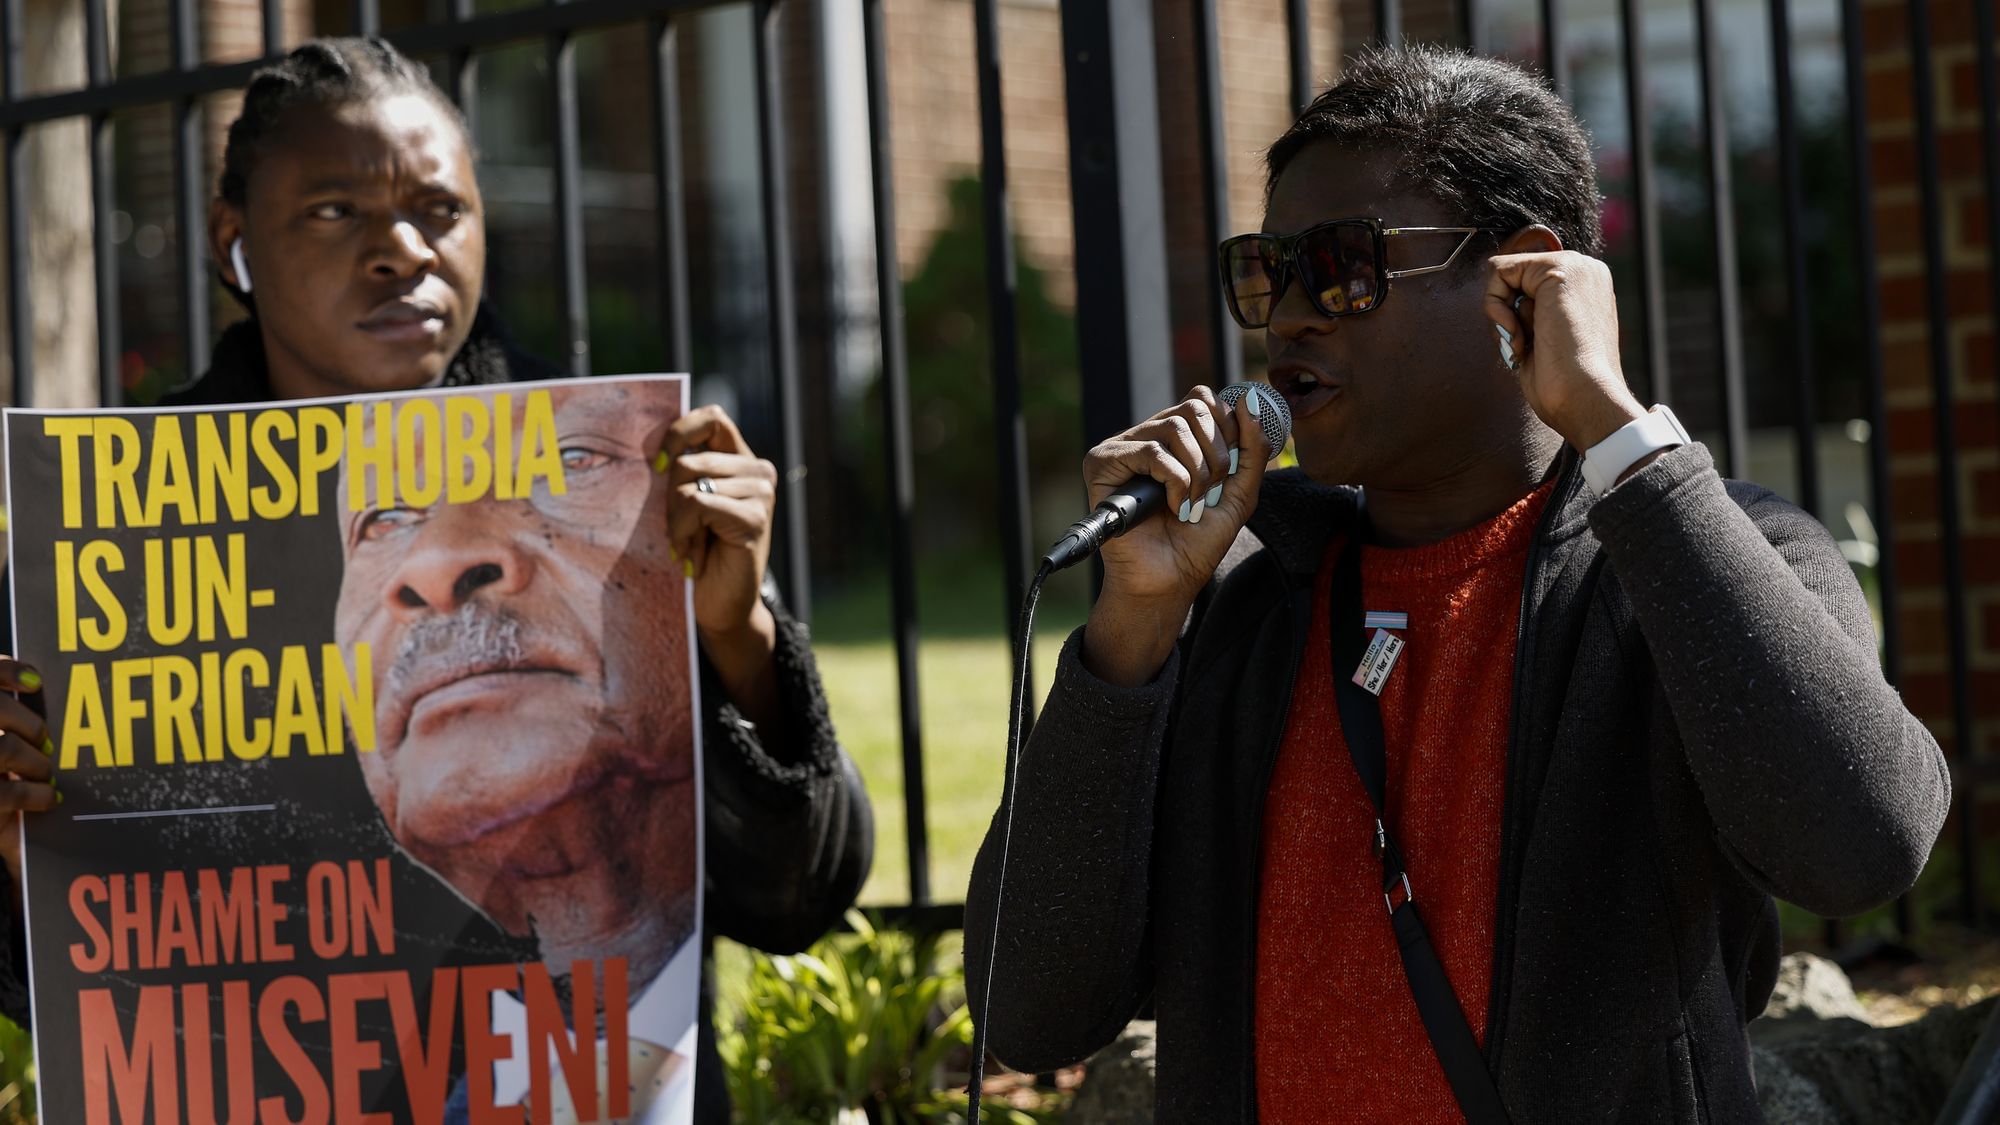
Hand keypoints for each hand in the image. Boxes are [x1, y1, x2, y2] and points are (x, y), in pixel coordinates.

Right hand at [0, 659, 57, 888]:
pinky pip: (9, 792)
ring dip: (36, 762)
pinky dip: (39, 794)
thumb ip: (4, 721)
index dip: (4, 670)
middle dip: (29, 725)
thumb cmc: (2, 789)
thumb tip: (33, 684)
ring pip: (4, 748)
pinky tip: (50, 798)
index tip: (35, 682)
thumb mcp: (3, 755)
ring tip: (44, 775)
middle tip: (46, 745)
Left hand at [662, 405, 778, 644]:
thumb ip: (682, 471)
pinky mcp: (755, 517)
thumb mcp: (686, 503)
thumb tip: (650, 449)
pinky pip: (696, 503)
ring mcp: (761, 492)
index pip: (712, 418)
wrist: (722, 605)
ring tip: (688, 545)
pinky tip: (691, 555)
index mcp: (740, 460)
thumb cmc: (698, 553)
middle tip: (678, 531)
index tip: (657, 466)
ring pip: (687, 481)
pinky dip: (681, 532)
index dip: (679, 433)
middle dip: (668, 498)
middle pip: (687, 458)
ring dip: (674, 521)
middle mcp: (758, 470)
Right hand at [1081, 386, 1277, 686]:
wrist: (1169, 580)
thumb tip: (1250, 399)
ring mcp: (1123, 448)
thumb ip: (1252, 448)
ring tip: (1191, 505)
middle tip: (1210, 493)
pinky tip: (1173, 507)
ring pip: (1176, 428)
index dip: (1227, 428)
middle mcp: (1147, 436)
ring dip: (1198, 472)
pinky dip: (1176, 483)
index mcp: (1175, 438)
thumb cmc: (1198, 542)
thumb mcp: (1240, 492)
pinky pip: (1152, 452)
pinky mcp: (1102, 464)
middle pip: (1194, 408)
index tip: (1230, 470)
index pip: (1203, 400)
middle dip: (1216, 454)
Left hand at [1484, 250, 1645, 449]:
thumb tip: (1504, 303)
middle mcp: (1584, 271)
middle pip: (1513, 278)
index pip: (1525, 285)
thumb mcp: (1543, 340)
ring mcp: (1575, 266)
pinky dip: (1494, 306)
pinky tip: (1517, 333)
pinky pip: (1498, 271)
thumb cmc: (1564, 386)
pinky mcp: (1558, 270)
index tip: (1529, 348)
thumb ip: (1529, 314)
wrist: (1586, 399)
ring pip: (1503, 274)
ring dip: (1502, 317)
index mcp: (1585, 289)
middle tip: (1524, 347)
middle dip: (1506, 315)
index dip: (1513, 319)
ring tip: (1527, 345)